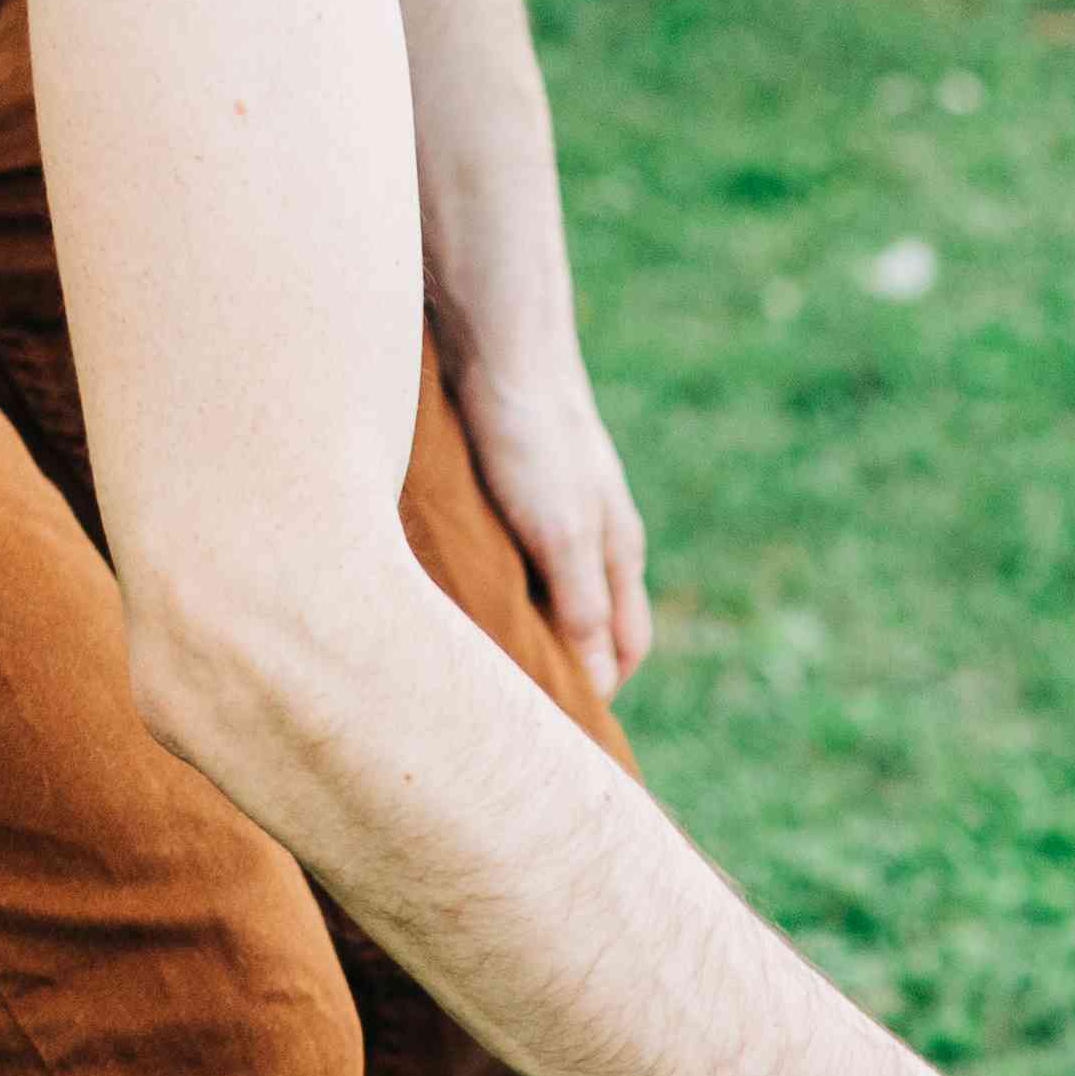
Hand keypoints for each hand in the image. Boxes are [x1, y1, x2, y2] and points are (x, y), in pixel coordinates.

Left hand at [448, 338, 653, 699]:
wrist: (497, 342)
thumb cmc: (536, 440)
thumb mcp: (561, 537)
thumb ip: (582, 610)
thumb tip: (597, 687)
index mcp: (617, 554)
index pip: (624, 650)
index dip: (599, 692)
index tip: (557, 732)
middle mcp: (591, 535)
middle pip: (587, 624)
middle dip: (560, 667)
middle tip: (511, 710)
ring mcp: (552, 507)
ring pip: (544, 589)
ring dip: (518, 626)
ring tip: (470, 660)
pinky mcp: (510, 483)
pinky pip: (507, 553)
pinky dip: (490, 584)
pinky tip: (449, 590)